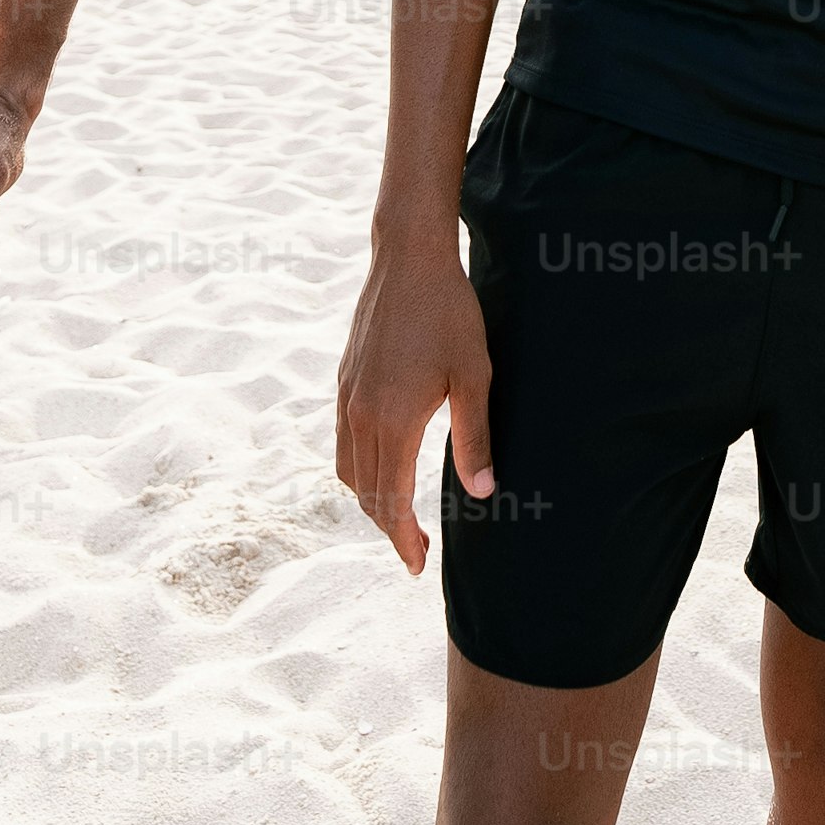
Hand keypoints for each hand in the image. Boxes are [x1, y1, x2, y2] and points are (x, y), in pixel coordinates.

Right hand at [333, 222, 494, 574]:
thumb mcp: (474, 375)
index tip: (418, 565)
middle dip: (388, 528)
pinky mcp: (344, 380)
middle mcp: (360, 415)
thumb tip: (481, 494)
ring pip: (348, 470)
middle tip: (416, 551)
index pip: (391, 501)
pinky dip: (359, 468)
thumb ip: (474, 437)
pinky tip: (383, 466)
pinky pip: (344, 441)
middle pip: (365, 493)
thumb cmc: (450, 313)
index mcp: (392, 421)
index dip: (403, 539)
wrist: (408, 259)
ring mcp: (347, 397)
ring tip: (400, 515)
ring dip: (371, 499)